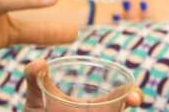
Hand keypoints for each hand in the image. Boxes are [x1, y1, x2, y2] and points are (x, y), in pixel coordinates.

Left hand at [24, 58, 143, 110]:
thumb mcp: (34, 95)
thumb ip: (33, 76)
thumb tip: (40, 62)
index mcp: (94, 106)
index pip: (120, 97)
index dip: (132, 93)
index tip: (135, 95)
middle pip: (120, 110)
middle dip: (133, 101)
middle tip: (134, 99)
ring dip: (115, 111)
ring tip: (128, 102)